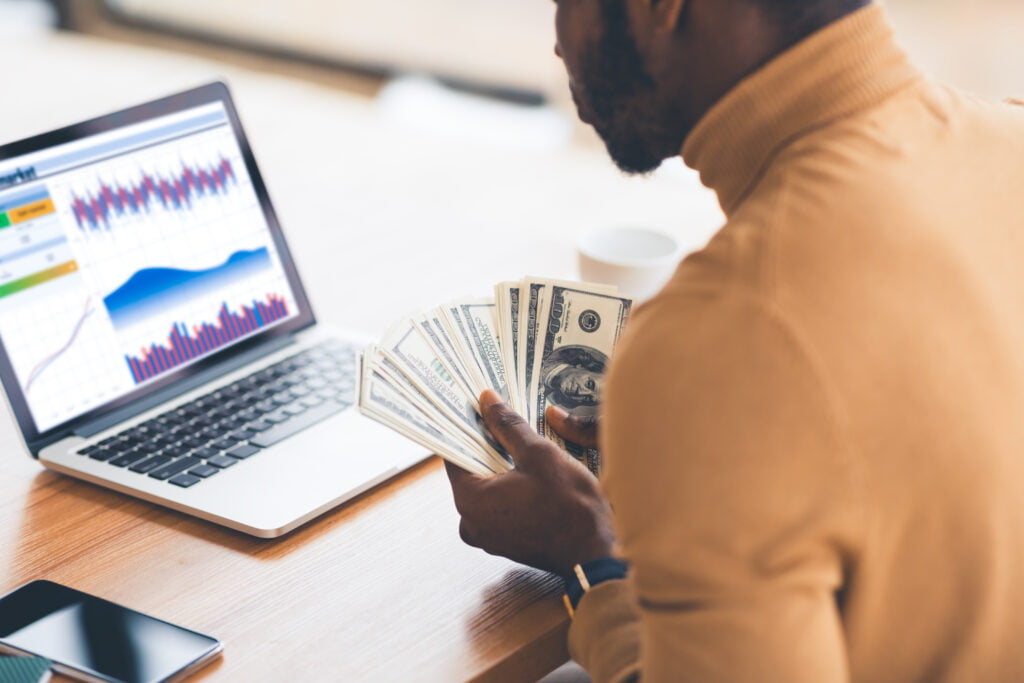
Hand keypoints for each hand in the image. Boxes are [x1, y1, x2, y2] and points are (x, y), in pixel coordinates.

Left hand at [444, 390, 614, 577]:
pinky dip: (511, 488)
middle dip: (487, 445)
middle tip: (502, 418)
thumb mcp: (539, 454)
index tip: (477, 408)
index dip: (467, 427)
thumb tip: (487, 400)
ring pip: (488, 489)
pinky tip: (531, 473)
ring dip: (502, 467)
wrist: (598, 553)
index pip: (454, 454)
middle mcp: (471, 523)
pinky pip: (500, 506)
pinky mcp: (507, 544)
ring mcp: (488, 538)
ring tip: (522, 443)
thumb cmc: (570, 505)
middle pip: (471, 472)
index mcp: (470, 500)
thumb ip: (508, 425)